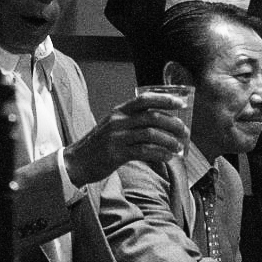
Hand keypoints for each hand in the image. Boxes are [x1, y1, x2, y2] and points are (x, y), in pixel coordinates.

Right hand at [63, 92, 187, 186]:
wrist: (76, 161)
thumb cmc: (98, 145)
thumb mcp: (113, 126)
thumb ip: (132, 122)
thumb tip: (160, 123)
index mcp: (119, 112)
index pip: (144, 99)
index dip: (165, 100)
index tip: (181, 104)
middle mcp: (118, 121)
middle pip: (152, 117)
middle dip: (173, 124)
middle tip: (184, 132)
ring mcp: (116, 137)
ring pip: (150, 134)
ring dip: (168, 141)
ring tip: (178, 147)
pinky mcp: (116, 154)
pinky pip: (143, 151)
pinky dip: (159, 154)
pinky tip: (167, 157)